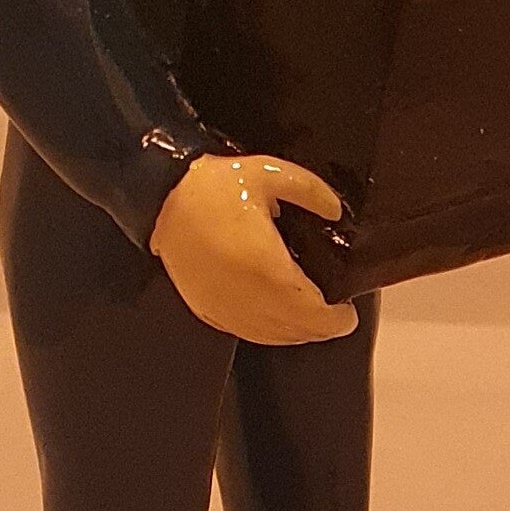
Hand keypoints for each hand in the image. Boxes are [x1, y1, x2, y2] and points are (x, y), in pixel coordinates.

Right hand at [150, 153, 358, 344]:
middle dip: (321, 327)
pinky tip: (275, 319)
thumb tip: (334, 211)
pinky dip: (266, 331)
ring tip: (309, 317)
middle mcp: (246, 296)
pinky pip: (244, 332)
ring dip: (294, 332)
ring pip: (270, 337)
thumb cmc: (211, 188)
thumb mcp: (269, 173)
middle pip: (295, 330)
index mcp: (266, 267)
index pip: (313, 312)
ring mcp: (224, 307)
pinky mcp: (206, 308)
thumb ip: (310, 191)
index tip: (348, 311)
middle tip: (335, 315)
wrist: (161, 198)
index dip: (337, 319)